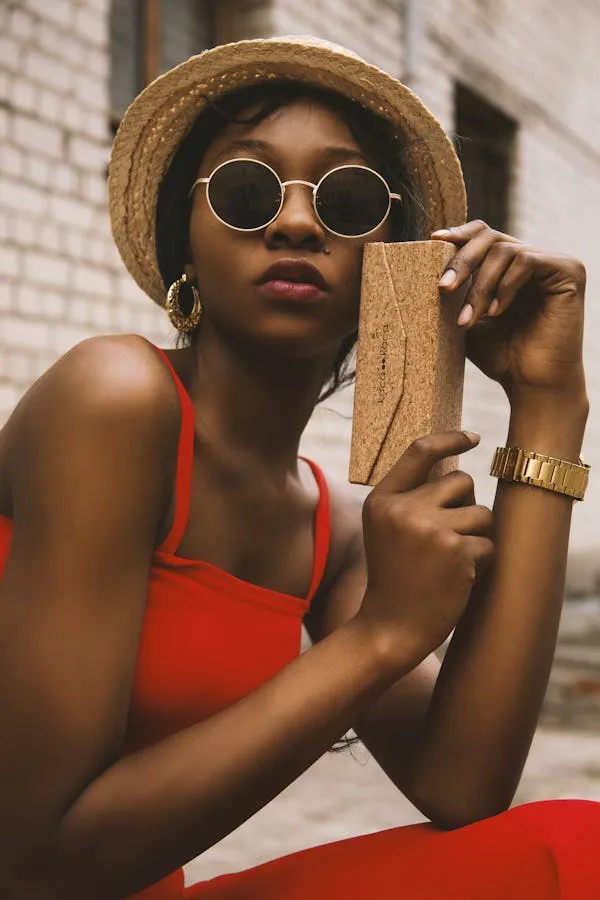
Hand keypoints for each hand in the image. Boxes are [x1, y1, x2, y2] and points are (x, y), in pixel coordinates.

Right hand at [357, 432, 493, 668]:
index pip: (419, 452)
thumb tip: (458, 470)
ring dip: (476, 535)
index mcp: (381, 500)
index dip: (450, 439)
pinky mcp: (456, 551)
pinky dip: (480, 562)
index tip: (473, 437)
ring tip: (452, 560)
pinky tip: (456, 578)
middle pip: (461, 480)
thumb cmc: (395, 576)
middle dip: (466, 505)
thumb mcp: (385, 530)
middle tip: (450, 535)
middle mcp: (403, 509)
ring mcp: (430, 529)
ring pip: (481, 512)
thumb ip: (410, 499)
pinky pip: (488, 543)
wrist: (390, 627)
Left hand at [432, 221, 586, 399]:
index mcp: (512, 267)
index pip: (484, 235)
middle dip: (462, 262)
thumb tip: (417, 267)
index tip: (433, 241)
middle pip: (491, 237)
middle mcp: (534, 259)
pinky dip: (505, 286)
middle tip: (443, 288)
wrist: (531, 385)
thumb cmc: (501, 357)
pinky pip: (527, 261)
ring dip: (481, 286)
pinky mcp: (568, 271)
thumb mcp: (467, 319)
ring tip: (469, 319)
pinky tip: (497, 313)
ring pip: (504, 251)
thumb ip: (454, 293)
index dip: (459, 234)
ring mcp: (554, 263)